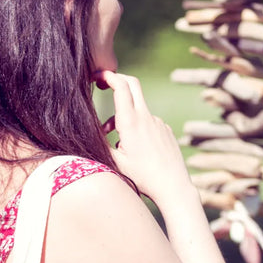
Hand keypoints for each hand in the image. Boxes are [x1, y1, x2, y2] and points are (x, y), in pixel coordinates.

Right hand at [95, 70, 192, 206]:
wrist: (173, 186)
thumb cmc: (143, 177)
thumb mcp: (116, 163)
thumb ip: (101, 144)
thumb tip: (89, 133)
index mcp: (131, 122)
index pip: (121, 86)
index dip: (108, 76)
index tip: (97, 76)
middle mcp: (146, 117)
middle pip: (132, 84)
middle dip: (117, 80)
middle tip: (104, 84)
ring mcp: (158, 122)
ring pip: (137, 109)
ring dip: (124, 117)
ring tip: (117, 143)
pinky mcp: (165, 130)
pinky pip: (148, 122)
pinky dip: (137, 128)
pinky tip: (137, 150)